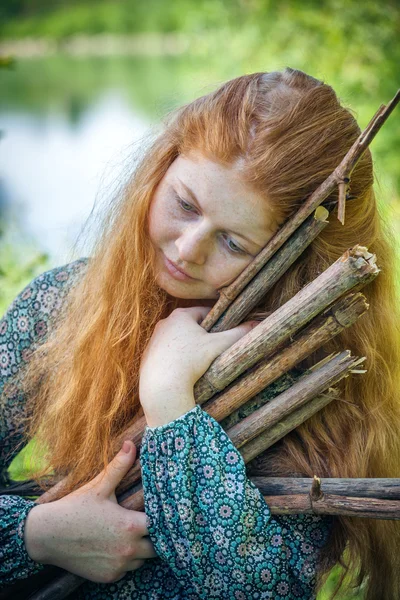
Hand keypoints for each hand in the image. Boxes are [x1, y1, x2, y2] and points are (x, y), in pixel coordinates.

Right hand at [24, 441, 156, 583]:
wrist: (47, 535)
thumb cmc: (75, 508)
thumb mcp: (99, 486)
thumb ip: (119, 466)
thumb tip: (131, 444)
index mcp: (130, 526)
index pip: (161, 525)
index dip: (164, 518)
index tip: (161, 512)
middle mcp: (128, 549)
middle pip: (157, 547)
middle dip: (155, 537)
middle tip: (147, 524)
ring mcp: (119, 566)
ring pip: (142, 561)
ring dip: (140, 549)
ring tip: (130, 534)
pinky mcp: (108, 577)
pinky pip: (126, 571)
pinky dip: (125, 562)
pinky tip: (115, 547)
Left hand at [139, 306, 257, 406]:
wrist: (162, 386)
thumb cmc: (190, 361)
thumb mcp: (218, 346)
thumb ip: (238, 334)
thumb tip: (257, 324)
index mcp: (180, 315)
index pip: (204, 312)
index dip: (218, 322)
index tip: (225, 333)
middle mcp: (164, 323)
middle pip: (190, 326)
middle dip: (203, 336)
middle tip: (215, 349)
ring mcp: (154, 340)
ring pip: (178, 340)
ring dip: (189, 347)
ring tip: (201, 361)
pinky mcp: (148, 356)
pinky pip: (168, 354)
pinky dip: (177, 359)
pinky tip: (184, 370)